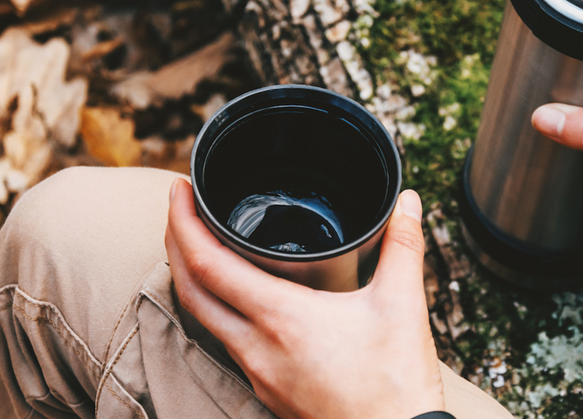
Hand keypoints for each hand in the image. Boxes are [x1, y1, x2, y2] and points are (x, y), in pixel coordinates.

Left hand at [165, 179, 443, 418]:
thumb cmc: (398, 384)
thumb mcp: (403, 305)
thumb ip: (403, 245)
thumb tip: (408, 199)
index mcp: (282, 318)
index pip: (208, 264)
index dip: (183, 222)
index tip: (180, 190)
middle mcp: (257, 347)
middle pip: (189, 290)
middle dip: (174, 242)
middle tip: (181, 207)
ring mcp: (257, 373)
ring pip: (203, 319)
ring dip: (193, 278)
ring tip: (203, 244)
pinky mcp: (267, 392)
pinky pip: (226, 343)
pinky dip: (217, 309)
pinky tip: (238, 298)